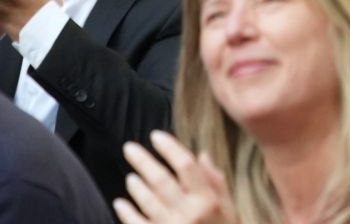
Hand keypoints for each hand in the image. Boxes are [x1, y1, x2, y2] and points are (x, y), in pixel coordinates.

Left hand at [114, 131, 239, 223]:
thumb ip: (216, 182)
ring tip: (130, 177)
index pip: (186, 165)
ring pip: (147, 200)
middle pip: (160, 179)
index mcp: (208, 201)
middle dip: (142, 160)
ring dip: (135, 186)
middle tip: (129, 148)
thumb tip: (201, 155)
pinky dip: (127, 213)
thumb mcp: (229, 210)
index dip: (169, 147)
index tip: (156, 136)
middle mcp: (189, 213)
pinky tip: (120, 203)